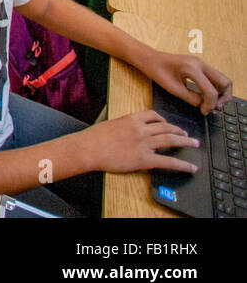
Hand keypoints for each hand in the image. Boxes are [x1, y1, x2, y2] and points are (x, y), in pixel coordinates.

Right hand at [82, 110, 201, 174]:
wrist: (88, 148)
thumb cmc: (94, 137)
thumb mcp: (110, 125)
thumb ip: (124, 127)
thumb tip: (129, 132)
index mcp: (132, 119)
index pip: (153, 115)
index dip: (163, 119)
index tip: (167, 122)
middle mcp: (141, 129)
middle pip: (166, 127)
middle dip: (179, 130)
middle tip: (187, 134)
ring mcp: (144, 143)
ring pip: (171, 140)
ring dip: (186, 142)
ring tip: (194, 144)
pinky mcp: (144, 159)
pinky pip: (168, 161)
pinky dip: (183, 165)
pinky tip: (190, 167)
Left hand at [138, 49, 232, 113]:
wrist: (149, 58)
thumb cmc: (157, 71)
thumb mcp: (172, 88)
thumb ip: (190, 98)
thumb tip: (204, 106)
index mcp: (192, 68)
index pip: (211, 91)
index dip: (210, 104)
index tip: (204, 111)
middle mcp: (200, 63)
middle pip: (225, 82)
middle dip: (223, 97)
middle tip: (214, 107)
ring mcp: (201, 63)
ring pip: (222, 79)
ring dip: (221, 93)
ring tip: (211, 103)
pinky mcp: (200, 65)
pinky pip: (215, 77)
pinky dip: (215, 88)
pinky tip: (206, 96)